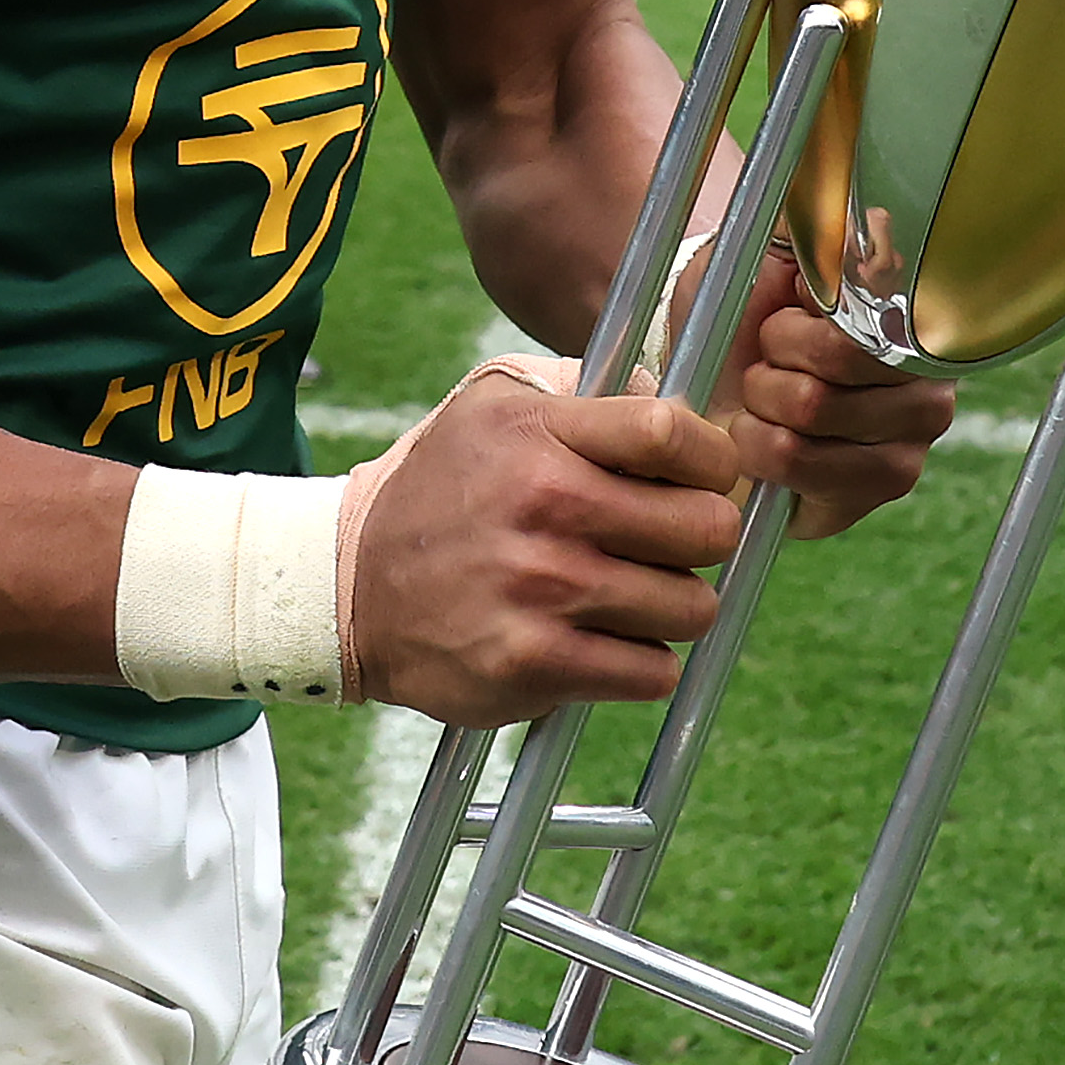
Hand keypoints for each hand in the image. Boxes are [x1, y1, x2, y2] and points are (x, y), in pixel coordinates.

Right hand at [343, 378, 745, 728]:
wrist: (351, 588)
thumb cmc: (440, 492)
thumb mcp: (492, 408)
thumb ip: (584, 393)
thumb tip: (677, 400)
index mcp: (539, 436)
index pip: (671, 434)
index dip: (713, 459)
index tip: (708, 477)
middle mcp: (544, 507)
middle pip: (705, 526)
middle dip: (702, 538)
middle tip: (672, 544)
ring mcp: (542, 591)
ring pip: (690, 606)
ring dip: (673, 605)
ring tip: (632, 594)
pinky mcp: (536, 664)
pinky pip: (652, 671)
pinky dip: (642, 663)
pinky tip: (606, 640)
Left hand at [682, 243, 955, 542]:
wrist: (714, 393)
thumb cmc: (745, 319)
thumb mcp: (767, 256)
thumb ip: (816, 228)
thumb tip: (873, 218)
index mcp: (914, 311)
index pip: (870, 297)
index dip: (803, 308)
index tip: (788, 306)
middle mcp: (932, 376)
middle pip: (838, 354)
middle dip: (774, 353)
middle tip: (769, 358)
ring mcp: (914, 438)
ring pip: (811, 408)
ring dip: (760, 400)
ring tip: (763, 396)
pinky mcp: (881, 486)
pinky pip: (798, 462)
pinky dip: (757, 445)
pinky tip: (764, 437)